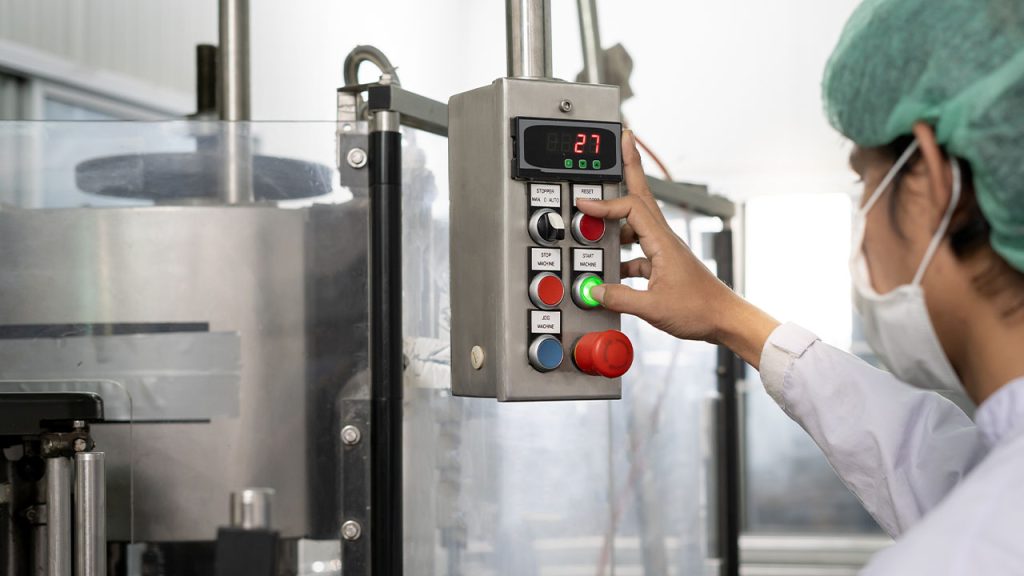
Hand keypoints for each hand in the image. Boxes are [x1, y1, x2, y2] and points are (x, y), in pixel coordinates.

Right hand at [575, 130, 779, 367]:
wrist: (725, 319)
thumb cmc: (700, 309)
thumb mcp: (653, 307)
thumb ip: (619, 297)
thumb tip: (593, 290)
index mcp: (662, 242)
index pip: (630, 208)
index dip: (605, 204)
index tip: (584, 203)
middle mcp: (664, 239)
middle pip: (641, 195)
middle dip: (630, 166)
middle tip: (623, 140)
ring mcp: (664, 249)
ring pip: (636, 222)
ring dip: (618, 214)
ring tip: (599, 213)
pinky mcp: (664, 263)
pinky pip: (638, 248)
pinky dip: (623, 251)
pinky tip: (612, 268)